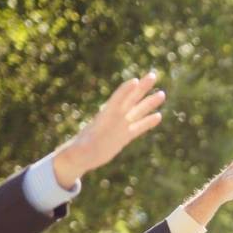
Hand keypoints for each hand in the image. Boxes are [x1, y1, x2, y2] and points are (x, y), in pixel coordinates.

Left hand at [52, 72, 164, 187]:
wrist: (82, 157)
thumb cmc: (78, 153)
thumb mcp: (78, 150)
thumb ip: (78, 150)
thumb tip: (70, 154)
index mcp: (104, 118)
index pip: (116, 100)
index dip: (125, 91)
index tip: (135, 81)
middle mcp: (115, 118)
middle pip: (130, 99)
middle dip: (142, 88)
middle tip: (153, 75)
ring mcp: (121, 126)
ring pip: (138, 111)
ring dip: (149, 103)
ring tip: (162, 94)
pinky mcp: (125, 136)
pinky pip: (139, 127)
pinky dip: (148, 122)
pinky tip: (158, 116)